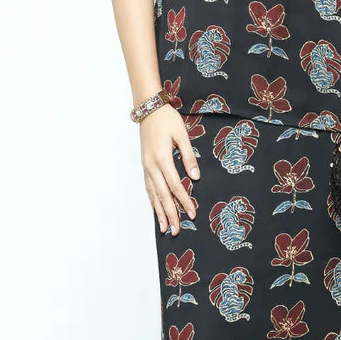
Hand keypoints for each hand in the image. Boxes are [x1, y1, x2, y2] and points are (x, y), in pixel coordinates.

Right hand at [141, 104, 200, 234]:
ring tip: (165, 228)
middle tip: (177, 230)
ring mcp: (146, 167)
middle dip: (171, 214)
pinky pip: (149, 188)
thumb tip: (195, 177)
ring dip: (160, 212)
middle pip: (162, 195)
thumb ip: (189, 156)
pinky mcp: (145, 166)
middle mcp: (152, 166)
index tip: (192, 213)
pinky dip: (153, 201)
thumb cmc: (166, 119)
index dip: (184, 201)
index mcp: (162, 158)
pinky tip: (156, 211)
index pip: (175, 185)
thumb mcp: (182, 134)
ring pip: (153, 194)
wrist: (148, 109)